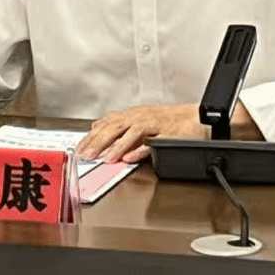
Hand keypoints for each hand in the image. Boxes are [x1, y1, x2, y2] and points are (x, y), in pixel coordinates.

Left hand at [76, 104, 203, 163]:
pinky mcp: (167, 132)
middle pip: (114, 126)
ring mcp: (154, 123)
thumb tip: (98, 130)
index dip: (92, 136)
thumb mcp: (141, 122)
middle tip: (86, 155)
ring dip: (116, 146)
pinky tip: (130, 158)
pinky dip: (140, 148)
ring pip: (130, 131)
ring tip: (105, 159)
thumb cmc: (168, 122)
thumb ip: (121, 128)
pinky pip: (151, 140)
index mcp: (132, 115)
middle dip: (98, 141)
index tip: (80, 148)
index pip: (106, 123)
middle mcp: (140, 116)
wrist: (195, 118)